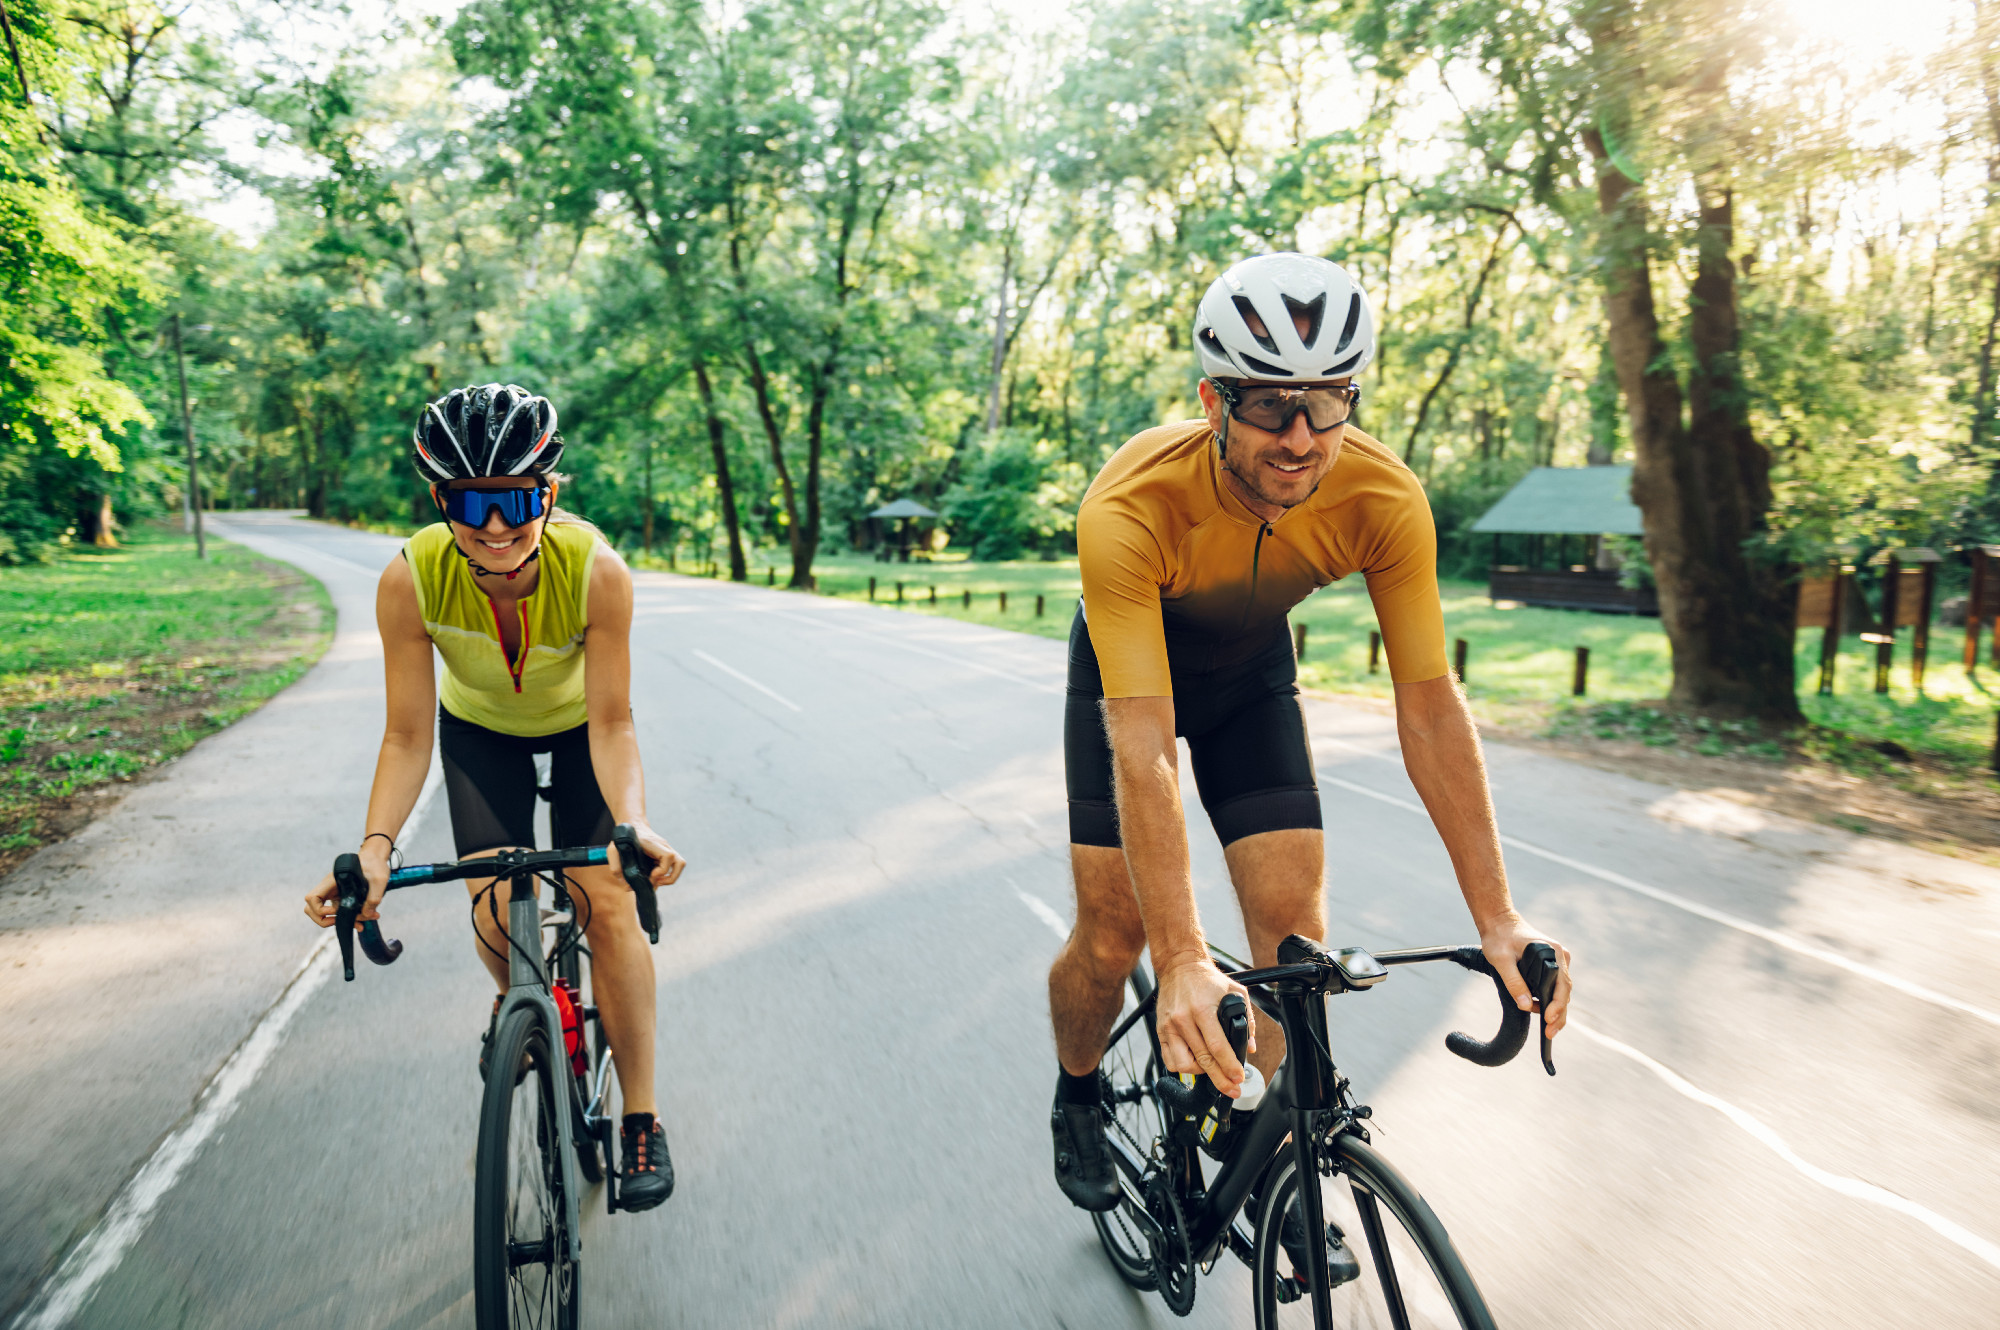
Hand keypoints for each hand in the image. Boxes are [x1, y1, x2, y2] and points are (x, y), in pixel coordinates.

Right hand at [302, 844, 390, 927]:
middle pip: (311, 909)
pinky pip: (339, 914)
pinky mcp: (341, 900)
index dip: (320, 909)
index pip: (312, 897)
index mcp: (332, 881)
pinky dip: (350, 920)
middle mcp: (329, 888)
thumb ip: (374, 897)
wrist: (377, 862)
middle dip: (323, 920)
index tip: (336, 911)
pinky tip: (365, 919)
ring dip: (341, 922)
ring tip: (361, 923)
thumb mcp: (379, 880)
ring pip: (326, 914)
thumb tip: (367, 914)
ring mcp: (334, 895)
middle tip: (341, 922)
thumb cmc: (375, 866)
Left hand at [609, 821, 685, 887]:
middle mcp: (663, 846)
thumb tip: (626, 885)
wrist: (632, 825)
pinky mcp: (665, 855)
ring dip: (670, 877)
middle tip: (656, 881)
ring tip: (657, 881)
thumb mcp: (613, 850)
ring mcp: (666, 850)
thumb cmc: (624, 837)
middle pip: (680, 863)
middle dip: (669, 878)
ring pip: (680, 865)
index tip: (652, 875)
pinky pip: (674, 866)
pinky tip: (655, 877)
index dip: (662, 870)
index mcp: (653, 843)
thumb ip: (616, 867)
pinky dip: (667, 875)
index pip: (668, 856)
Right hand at [1153, 956, 1254, 1097]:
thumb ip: (1246, 1019)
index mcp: (1203, 1009)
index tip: (1238, 1077)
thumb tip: (1250, 1046)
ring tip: (1211, 1069)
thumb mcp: (1235, 991)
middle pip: (1202, 1060)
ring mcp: (1169, 1026)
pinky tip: (1195, 1063)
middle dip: (1220, 1079)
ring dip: (1200, 1072)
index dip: (1229, 1066)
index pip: (1217, 1046)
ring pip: (1183, 1064)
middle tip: (1231, 1088)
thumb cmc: (1207, 979)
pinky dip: (1182, 1067)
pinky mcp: (1160, 1031)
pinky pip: (1169, 1059)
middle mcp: (1183, 1019)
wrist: (1179, 965)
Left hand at [1479, 913, 1572, 1035]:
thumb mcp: (1501, 960)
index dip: (1557, 1006)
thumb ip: (1514, 982)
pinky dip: (1549, 999)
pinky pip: (1554, 985)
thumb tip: (1526, 1006)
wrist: (1499, 922)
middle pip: (1565, 992)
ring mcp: (1557, 960)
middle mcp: (1560, 957)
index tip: (1549, 1021)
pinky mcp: (1551, 964)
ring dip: (1554, 1008)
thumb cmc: (1499, 938)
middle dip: (1558, 1014)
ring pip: (1561, 991)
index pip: (1562, 986)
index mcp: (1553, 953)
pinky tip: (1540, 1009)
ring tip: (1545, 1026)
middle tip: (1549, 1034)